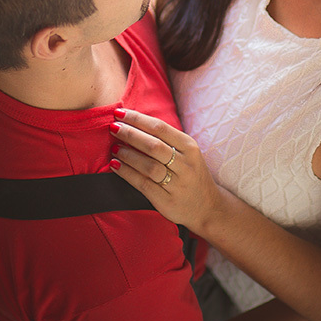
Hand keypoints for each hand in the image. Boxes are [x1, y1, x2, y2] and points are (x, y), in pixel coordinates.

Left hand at [108, 107, 222, 231]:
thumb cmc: (191, 174)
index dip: (138, 119)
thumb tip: (134, 123)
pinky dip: (127, 174)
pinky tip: (116, 166)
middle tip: (113, 128)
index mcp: (190, 147)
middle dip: (130, 134)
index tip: (120, 113)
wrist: (208, 207)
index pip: (160, 128)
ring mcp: (177, 184)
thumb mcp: (187, 153)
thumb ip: (166, 140)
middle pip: (153, 145)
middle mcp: (185, 165)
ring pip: (148, 166)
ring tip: (114, 148)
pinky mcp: (167, 201)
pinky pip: (143, 184)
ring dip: (128, 155)